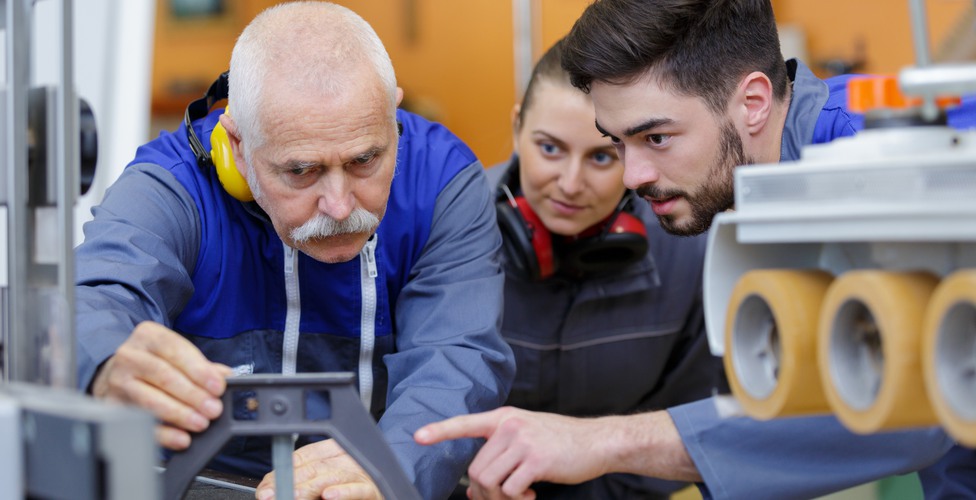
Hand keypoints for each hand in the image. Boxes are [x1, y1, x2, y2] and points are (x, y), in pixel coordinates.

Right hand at [91, 321, 231, 449]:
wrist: (116, 373)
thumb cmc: (154, 363)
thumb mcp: (176, 354)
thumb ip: (202, 365)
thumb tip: (226, 376)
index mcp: (148, 336)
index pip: (176, 350)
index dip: (199, 370)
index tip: (218, 387)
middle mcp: (129, 356)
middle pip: (164, 376)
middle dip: (193, 395)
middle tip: (213, 409)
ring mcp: (118, 382)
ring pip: (151, 400)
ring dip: (180, 414)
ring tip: (201, 423)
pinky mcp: (112, 407)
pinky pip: (141, 424)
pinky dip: (163, 433)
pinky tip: (181, 438)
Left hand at [256, 439, 382, 499]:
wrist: (387, 489)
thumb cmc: (353, 486)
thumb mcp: (326, 478)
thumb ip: (305, 481)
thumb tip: (273, 489)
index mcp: (332, 451)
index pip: (300, 458)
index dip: (280, 473)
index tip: (265, 489)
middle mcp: (346, 458)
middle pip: (313, 467)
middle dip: (288, 482)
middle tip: (271, 495)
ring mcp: (360, 473)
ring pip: (331, 477)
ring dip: (308, 488)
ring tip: (293, 496)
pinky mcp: (373, 489)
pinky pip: (357, 490)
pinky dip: (344, 492)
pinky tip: (330, 495)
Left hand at [414, 407, 613, 499]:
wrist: (596, 442)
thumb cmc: (560, 441)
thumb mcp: (527, 436)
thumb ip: (500, 454)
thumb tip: (474, 489)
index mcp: (504, 418)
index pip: (466, 423)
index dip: (440, 431)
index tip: (417, 437)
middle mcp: (510, 426)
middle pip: (476, 470)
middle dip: (485, 493)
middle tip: (505, 497)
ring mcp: (523, 441)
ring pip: (489, 482)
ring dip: (501, 499)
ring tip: (520, 495)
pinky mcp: (536, 460)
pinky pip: (511, 490)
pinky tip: (533, 494)